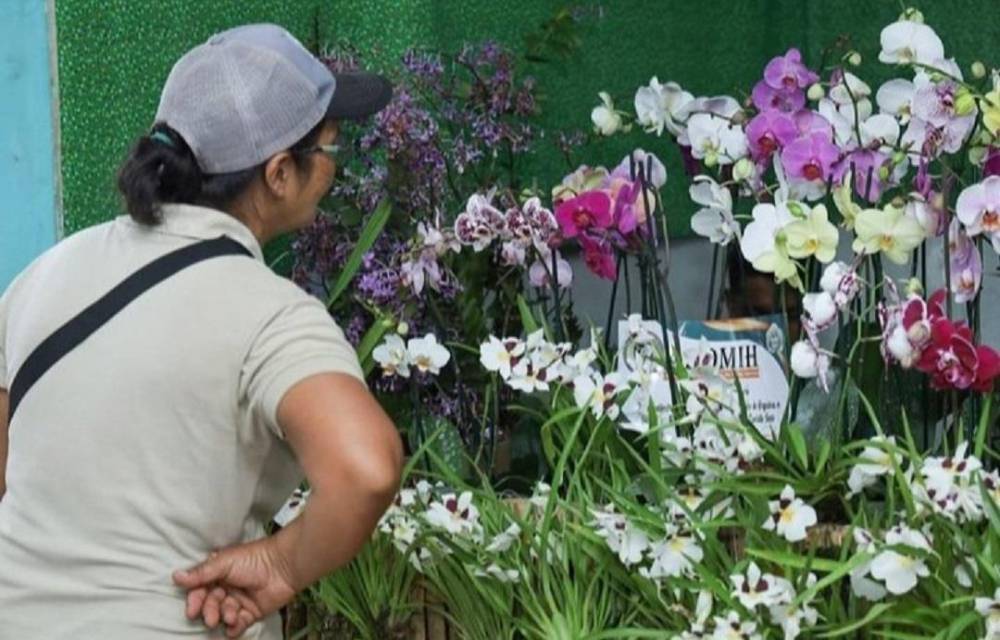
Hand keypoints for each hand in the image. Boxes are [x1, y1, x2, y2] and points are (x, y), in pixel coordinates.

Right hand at [173, 539, 297, 637]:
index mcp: (218, 573)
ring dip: (223, 617)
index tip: (192, 609)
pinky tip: (232, 628)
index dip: (195, 600)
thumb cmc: (254, 559)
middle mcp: (227, 587)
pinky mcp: (252, 612)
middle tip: (210, 617)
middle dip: (209, 612)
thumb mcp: (224, 563)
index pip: (200, 589)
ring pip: (223, 614)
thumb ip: (201, 573)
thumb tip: (175, 576)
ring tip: (230, 616)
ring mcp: (239, 601)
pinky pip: (238, 624)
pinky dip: (234, 628)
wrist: (283, 566)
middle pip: (210, 604)